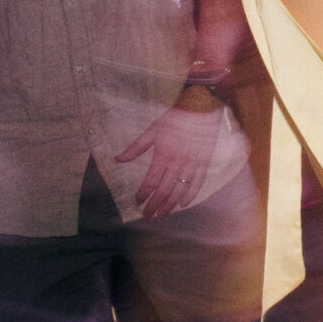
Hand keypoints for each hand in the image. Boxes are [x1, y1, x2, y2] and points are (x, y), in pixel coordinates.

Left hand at [116, 91, 226, 218]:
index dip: (143, 193)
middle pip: (164, 189)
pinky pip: (198, 182)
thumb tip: (118, 159)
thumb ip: (136, 147)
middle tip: (148, 215)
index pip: (151, 180)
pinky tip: (184, 204)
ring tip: (163, 214)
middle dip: (155, 204)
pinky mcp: (204, 162)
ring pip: (180, 189)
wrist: (202, 107)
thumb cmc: (176, 117)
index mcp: (163, 154)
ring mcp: (192, 163)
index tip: (138, 201)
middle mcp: (177, 162)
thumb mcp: (153, 129)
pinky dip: (191, 194)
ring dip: (170, 203)